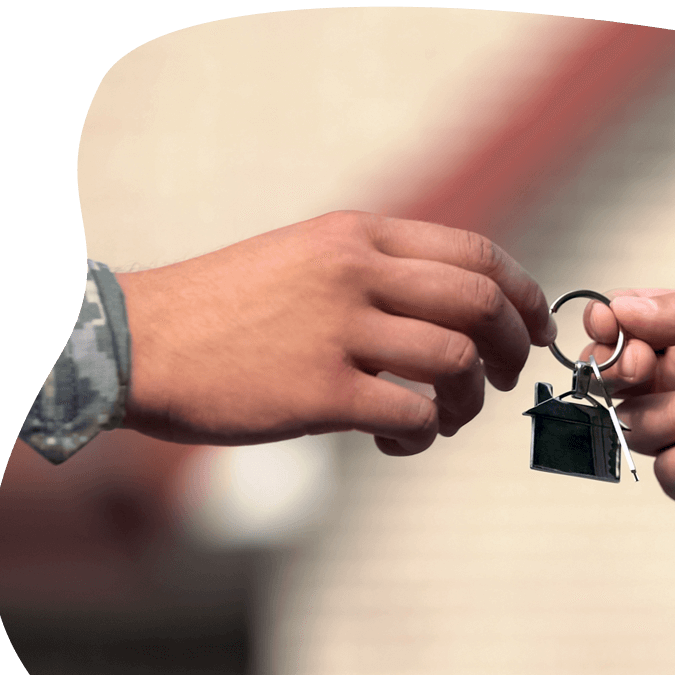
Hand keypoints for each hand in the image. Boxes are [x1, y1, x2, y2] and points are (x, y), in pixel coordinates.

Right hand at [116, 211, 554, 455]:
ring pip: (457, 362)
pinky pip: (413, 414)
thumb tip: (458, 311)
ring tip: (445, 418)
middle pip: (481, 304)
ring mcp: (337, 330)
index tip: (535, 329)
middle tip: (505, 380)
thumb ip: (378, 271)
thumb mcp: (306, 259)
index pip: (476, 253)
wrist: (139, 342)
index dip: (525, 295)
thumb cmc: (227, 310)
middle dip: (515, 348)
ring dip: (470, 401)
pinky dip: (424, 434)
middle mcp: (354, 272)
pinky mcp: (319, 391)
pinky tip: (399, 439)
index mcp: (358, 235)